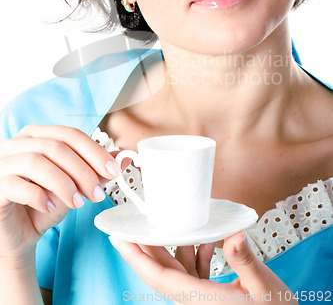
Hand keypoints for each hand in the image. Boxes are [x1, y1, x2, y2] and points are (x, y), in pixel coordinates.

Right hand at [0, 125, 121, 262]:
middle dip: (83, 170)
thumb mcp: (75, 187)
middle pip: (55, 146)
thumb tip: (123, 158)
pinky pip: (16, 184)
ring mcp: (1, 163)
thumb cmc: (44, 205)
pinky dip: (38, 196)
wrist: (18, 236)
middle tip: (98, 193)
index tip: (113, 171)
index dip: (94, 151)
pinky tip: (51, 207)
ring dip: (63, 183)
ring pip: (36, 162)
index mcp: (36, 136)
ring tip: (77, 203)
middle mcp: (16, 144)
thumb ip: (96, 171)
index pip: (69, 134)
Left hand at [110, 232, 296, 303]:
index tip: (119, 238)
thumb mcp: (264, 288)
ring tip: (177, 223)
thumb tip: (233, 237)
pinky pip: (192, 273)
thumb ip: (246, 262)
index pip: (158, 276)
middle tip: (136, 220)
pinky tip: (207, 242)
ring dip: (176, 245)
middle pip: (162, 268)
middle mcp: (194, 300)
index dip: (136, 256)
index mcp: (201, 300)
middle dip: (147, 243)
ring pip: (176, 269)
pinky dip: (195, 255)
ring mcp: (200, 299)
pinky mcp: (208, 296)